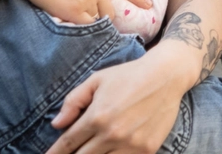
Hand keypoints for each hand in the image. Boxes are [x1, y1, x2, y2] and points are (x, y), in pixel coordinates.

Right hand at [0, 0, 150, 22]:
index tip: (149, 5)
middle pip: (109, 11)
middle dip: (100, 15)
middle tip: (84, 12)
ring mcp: (87, 0)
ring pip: (94, 19)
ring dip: (85, 18)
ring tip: (68, 7)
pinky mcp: (73, 12)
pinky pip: (83, 26)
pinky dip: (77, 25)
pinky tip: (66, 16)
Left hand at [47, 54, 187, 153]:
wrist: (166, 76)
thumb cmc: (128, 75)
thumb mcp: (96, 80)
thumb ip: (73, 102)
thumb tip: (56, 124)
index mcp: (96, 116)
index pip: (68, 143)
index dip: (55, 152)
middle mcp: (112, 134)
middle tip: (69, 153)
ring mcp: (130, 145)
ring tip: (91, 151)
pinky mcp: (146, 150)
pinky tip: (109, 152)